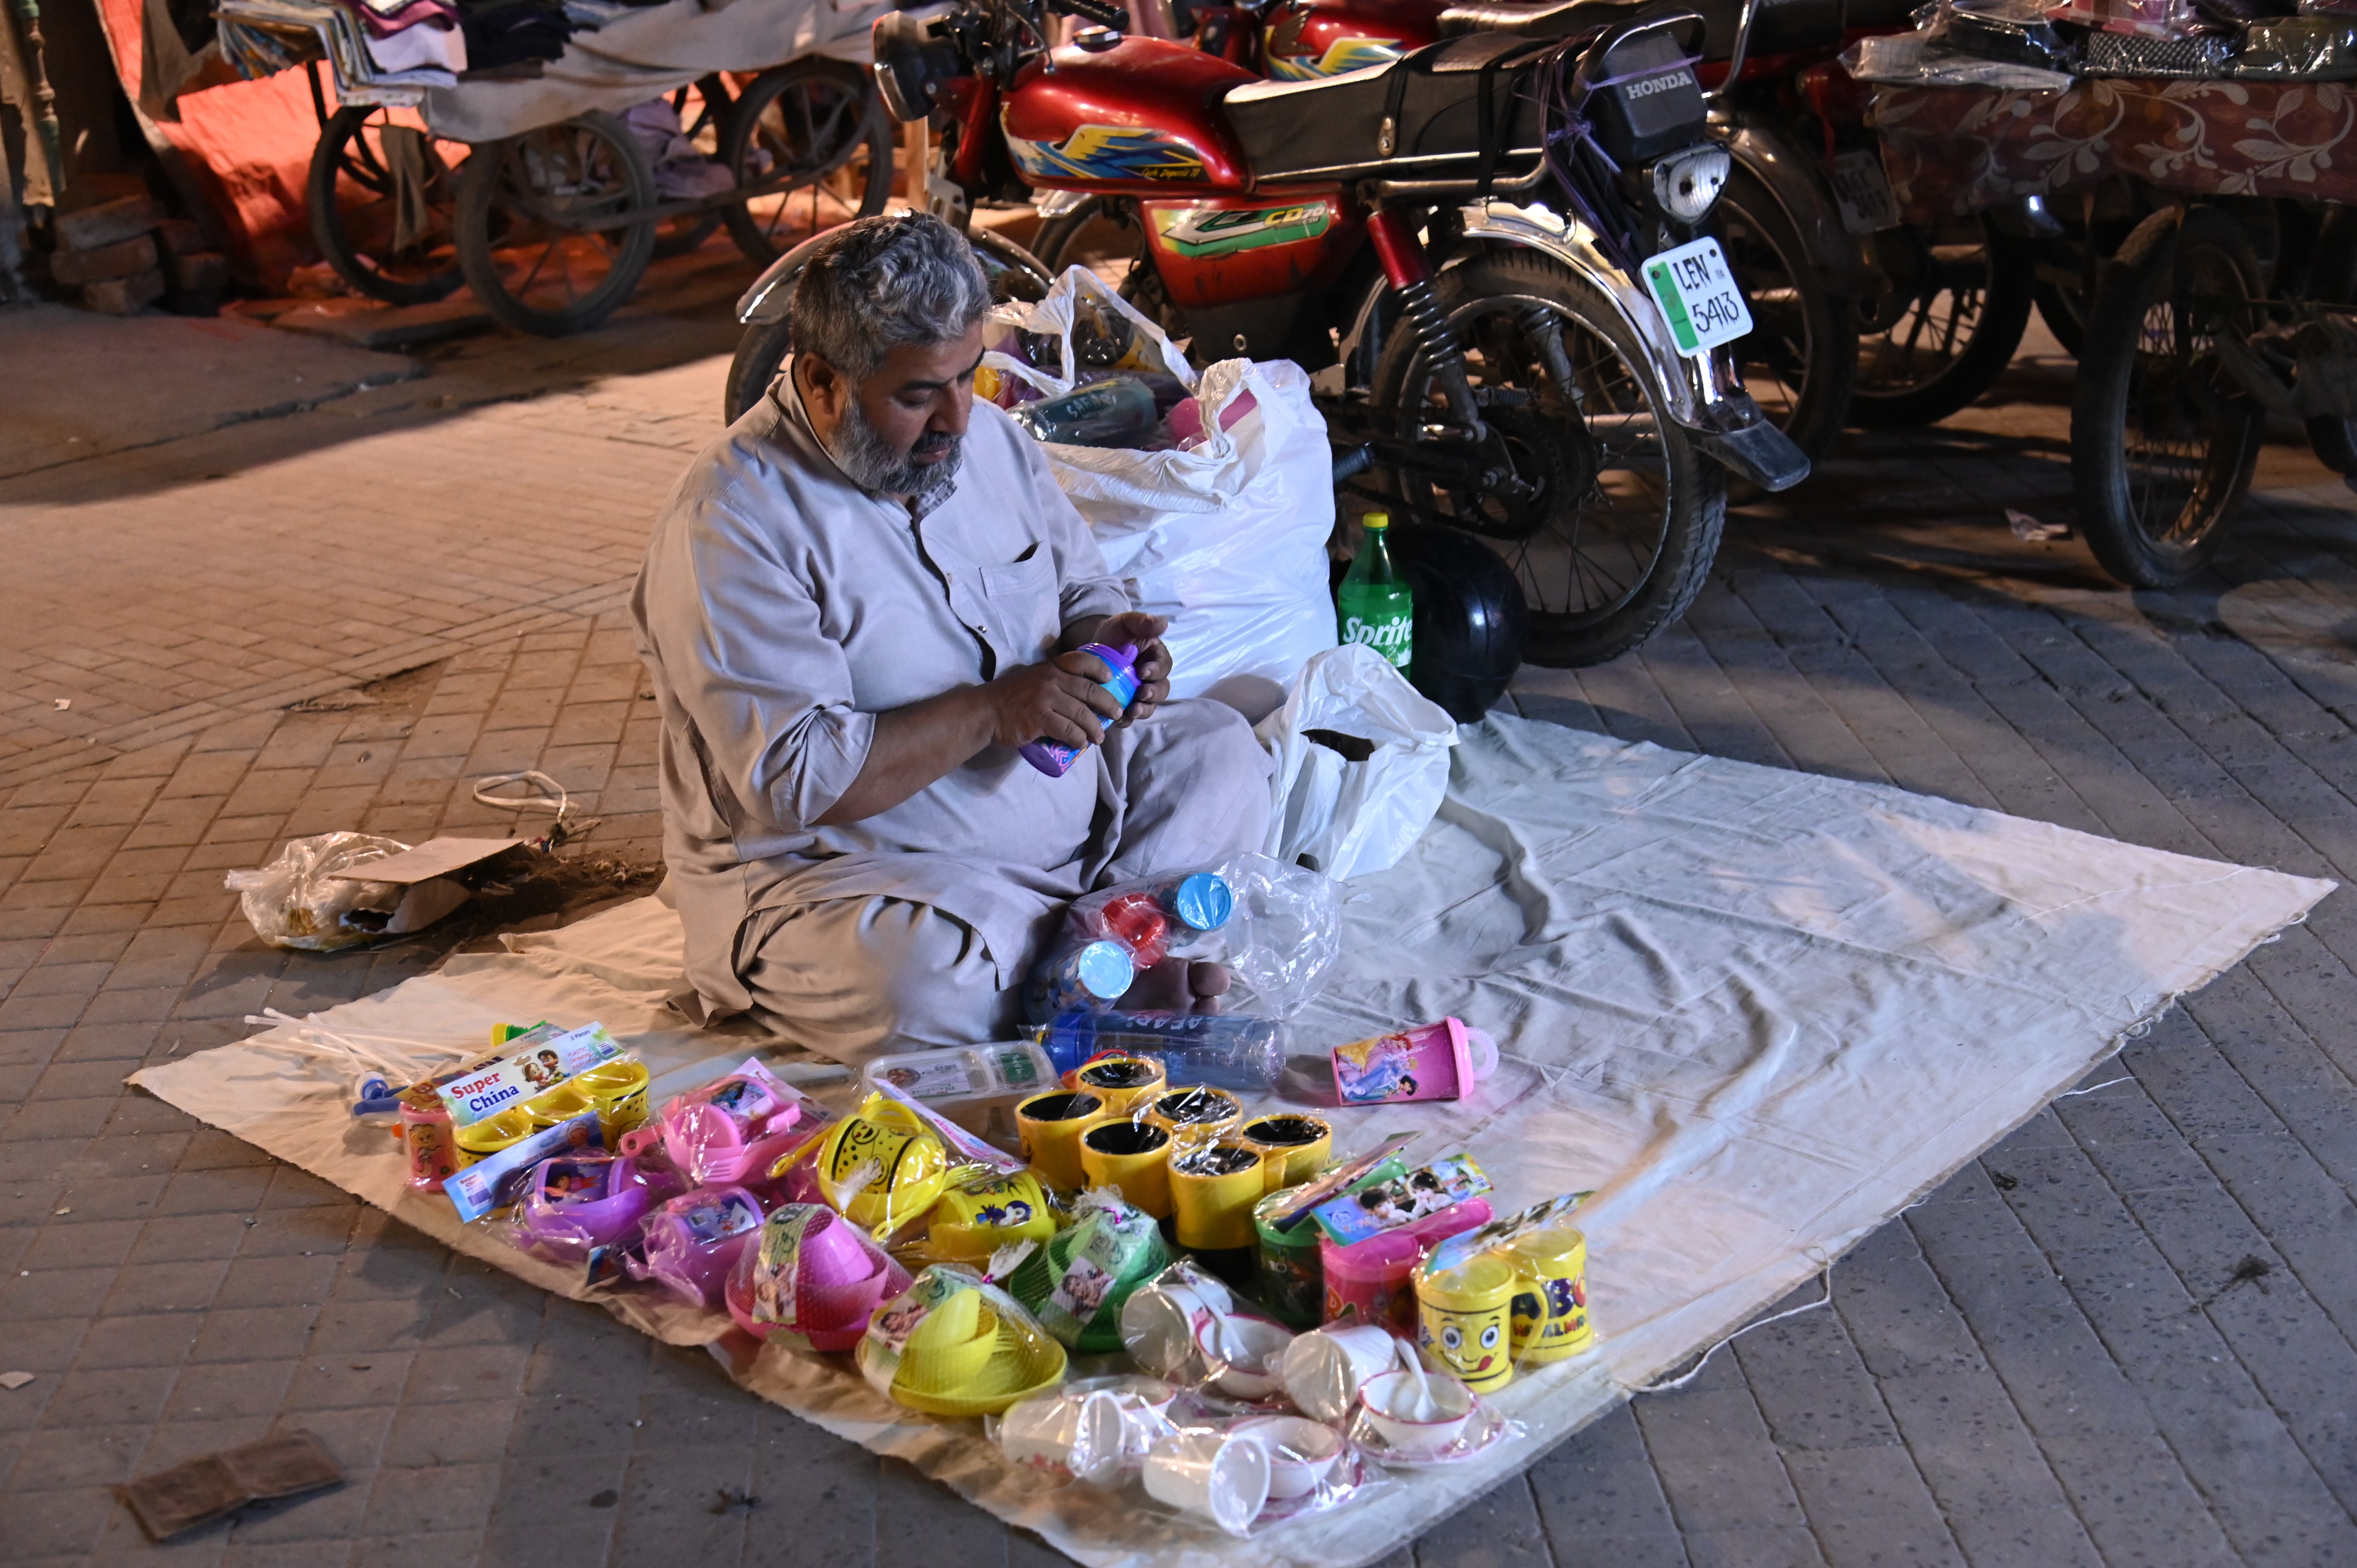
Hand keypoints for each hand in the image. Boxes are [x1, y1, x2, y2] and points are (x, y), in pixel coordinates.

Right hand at [984, 649, 1130, 751]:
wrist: (986, 711)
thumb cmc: (1011, 697)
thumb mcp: (1033, 678)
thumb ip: (1054, 680)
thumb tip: (1083, 696)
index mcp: (1051, 668)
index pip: (1082, 661)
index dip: (1100, 669)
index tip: (1110, 679)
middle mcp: (1050, 680)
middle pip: (1089, 690)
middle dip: (1108, 704)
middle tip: (1117, 715)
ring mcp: (1045, 699)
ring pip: (1082, 713)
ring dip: (1095, 728)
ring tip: (1099, 737)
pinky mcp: (1039, 719)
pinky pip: (1068, 730)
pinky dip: (1078, 739)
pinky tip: (1081, 744)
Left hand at [1085, 611, 1170, 725]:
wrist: (1093, 648)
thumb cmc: (1114, 633)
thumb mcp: (1126, 623)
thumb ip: (1143, 622)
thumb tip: (1164, 623)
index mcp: (1156, 658)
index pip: (1163, 666)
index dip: (1156, 670)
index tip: (1144, 671)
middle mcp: (1152, 678)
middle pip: (1161, 690)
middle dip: (1153, 694)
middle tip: (1142, 694)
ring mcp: (1139, 693)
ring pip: (1149, 706)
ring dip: (1143, 709)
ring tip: (1133, 711)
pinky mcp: (1126, 705)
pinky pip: (1130, 716)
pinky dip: (1126, 719)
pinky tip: (1118, 719)